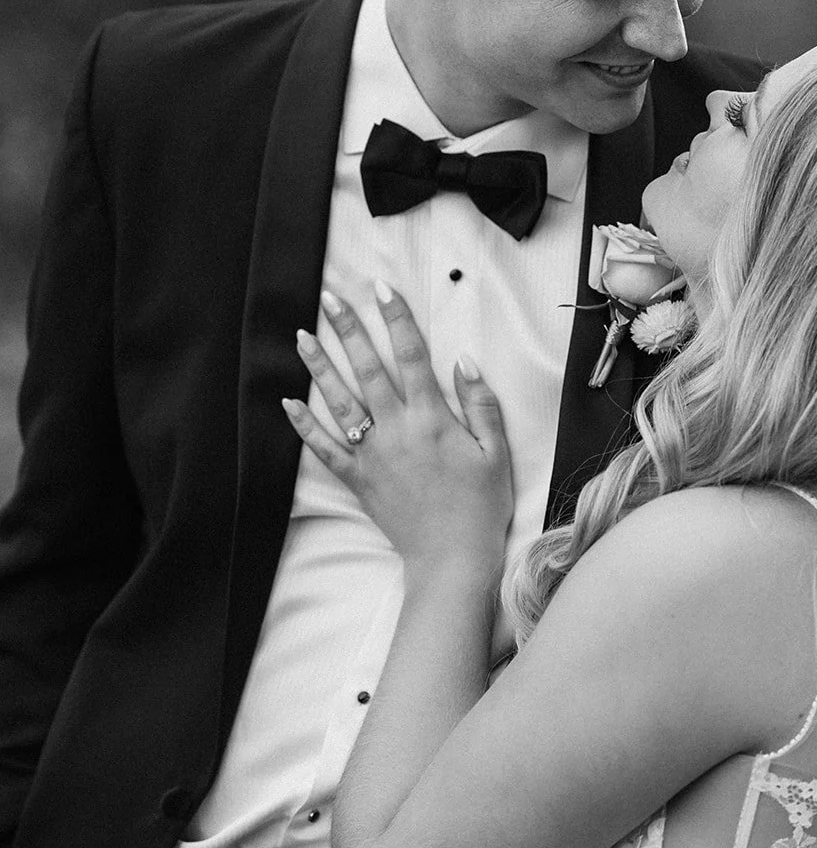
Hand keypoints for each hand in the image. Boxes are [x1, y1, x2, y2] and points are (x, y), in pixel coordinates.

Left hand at [283, 284, 512, 570]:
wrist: (452, 559)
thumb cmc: (481, 506)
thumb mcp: (496, 450)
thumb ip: (480, 402)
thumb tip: (463, 360)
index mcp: (432, 417)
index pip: (410, 354)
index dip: (396, 317)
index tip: (381, 288)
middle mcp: (396, 429)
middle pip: (368, 368)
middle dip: (348, 329)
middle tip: (329, 297)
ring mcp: (372, 454)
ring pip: (339, 401)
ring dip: (319, 366)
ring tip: (301, 336)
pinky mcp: (358, 479)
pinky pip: (324, 449)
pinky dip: (305, 426)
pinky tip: (288, 402)